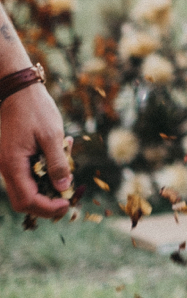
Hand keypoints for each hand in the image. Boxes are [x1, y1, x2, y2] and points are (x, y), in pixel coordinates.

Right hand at [0, 84, 73, 218]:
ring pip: (27, 188)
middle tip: (68, 199)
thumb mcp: (52, 135)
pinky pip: (28, 173)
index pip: (28, 201)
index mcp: (13, 165)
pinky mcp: (13, 157)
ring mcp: (8, 163)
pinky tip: (61, 152)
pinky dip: (45, 170)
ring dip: (48, 185)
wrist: (20, 90)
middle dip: (47, 204)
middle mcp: (6, 168)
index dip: (48, 207)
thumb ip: (57, 163)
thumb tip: (63, 189)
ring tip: (68, 166)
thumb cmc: (36, 109)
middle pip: (24, 201)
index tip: (68, 204)